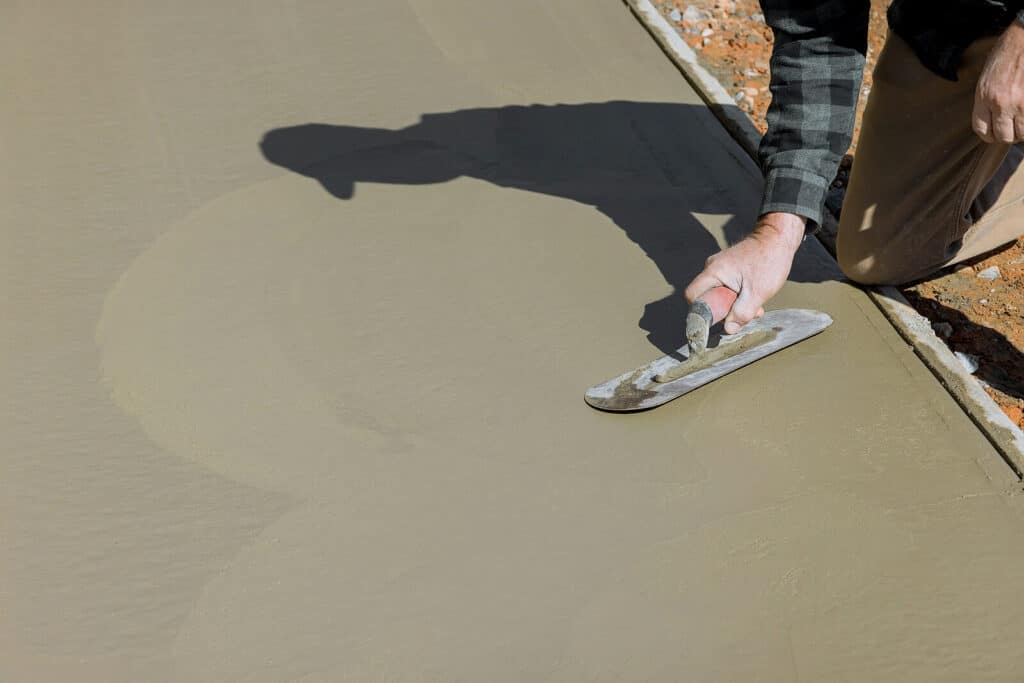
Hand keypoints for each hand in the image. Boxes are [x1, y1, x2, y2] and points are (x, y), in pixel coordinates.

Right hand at [684, 212, 804, 333]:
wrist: (780, 239)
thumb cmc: (769, 261)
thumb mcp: (757, 292)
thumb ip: (741, 313)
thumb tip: (728, 329)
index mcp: (713, 272)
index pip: (692, 296)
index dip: (701, 311)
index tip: (717, 320)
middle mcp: (713, 268)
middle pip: (707, 297)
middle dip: (724, 310)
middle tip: (743, 315)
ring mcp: (721, 267)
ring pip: (720, 294)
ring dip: (735, 305)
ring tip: (755, 307)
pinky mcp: (730, 268)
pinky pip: (728, 287)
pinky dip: (739, 296)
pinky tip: (755, 298)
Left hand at [974, 20, 1023, 142]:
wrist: (1023, 38)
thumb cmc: (1006, 54)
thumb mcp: (986, 78)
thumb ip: (986, 100)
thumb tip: (991, 120)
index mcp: (984, 97)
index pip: (981, 130)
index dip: (989, 136)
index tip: (994, 134)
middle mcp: (1001, 102)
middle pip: (1003, 136)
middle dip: (1008, 135)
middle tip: (1012, 128)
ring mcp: (1021, 103)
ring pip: (1022, 132)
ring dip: (1023, 130)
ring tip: (1022, 120)